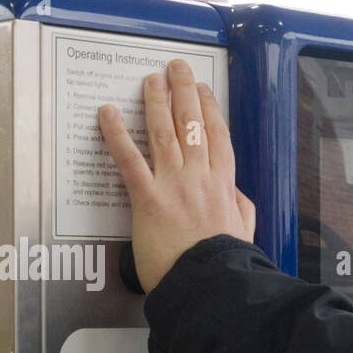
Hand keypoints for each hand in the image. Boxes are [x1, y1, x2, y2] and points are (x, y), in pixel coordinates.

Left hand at [98, 59, 255, 293]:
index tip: (202, 91)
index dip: (209, 110)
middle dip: (183, 92)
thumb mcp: (245, 232)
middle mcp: (200, 178)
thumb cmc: (227, 264)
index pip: (217, 137)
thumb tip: (235, 194)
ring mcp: (174, 185)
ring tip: (150, 79)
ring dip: (155, 101)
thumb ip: (241, 208)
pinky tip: (107, 113)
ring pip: (164, 133)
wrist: (213, 285)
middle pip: (192, 125)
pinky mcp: (148, 199)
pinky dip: (116, 134)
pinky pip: (129, 159)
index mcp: (224, 186)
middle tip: (175, 68)